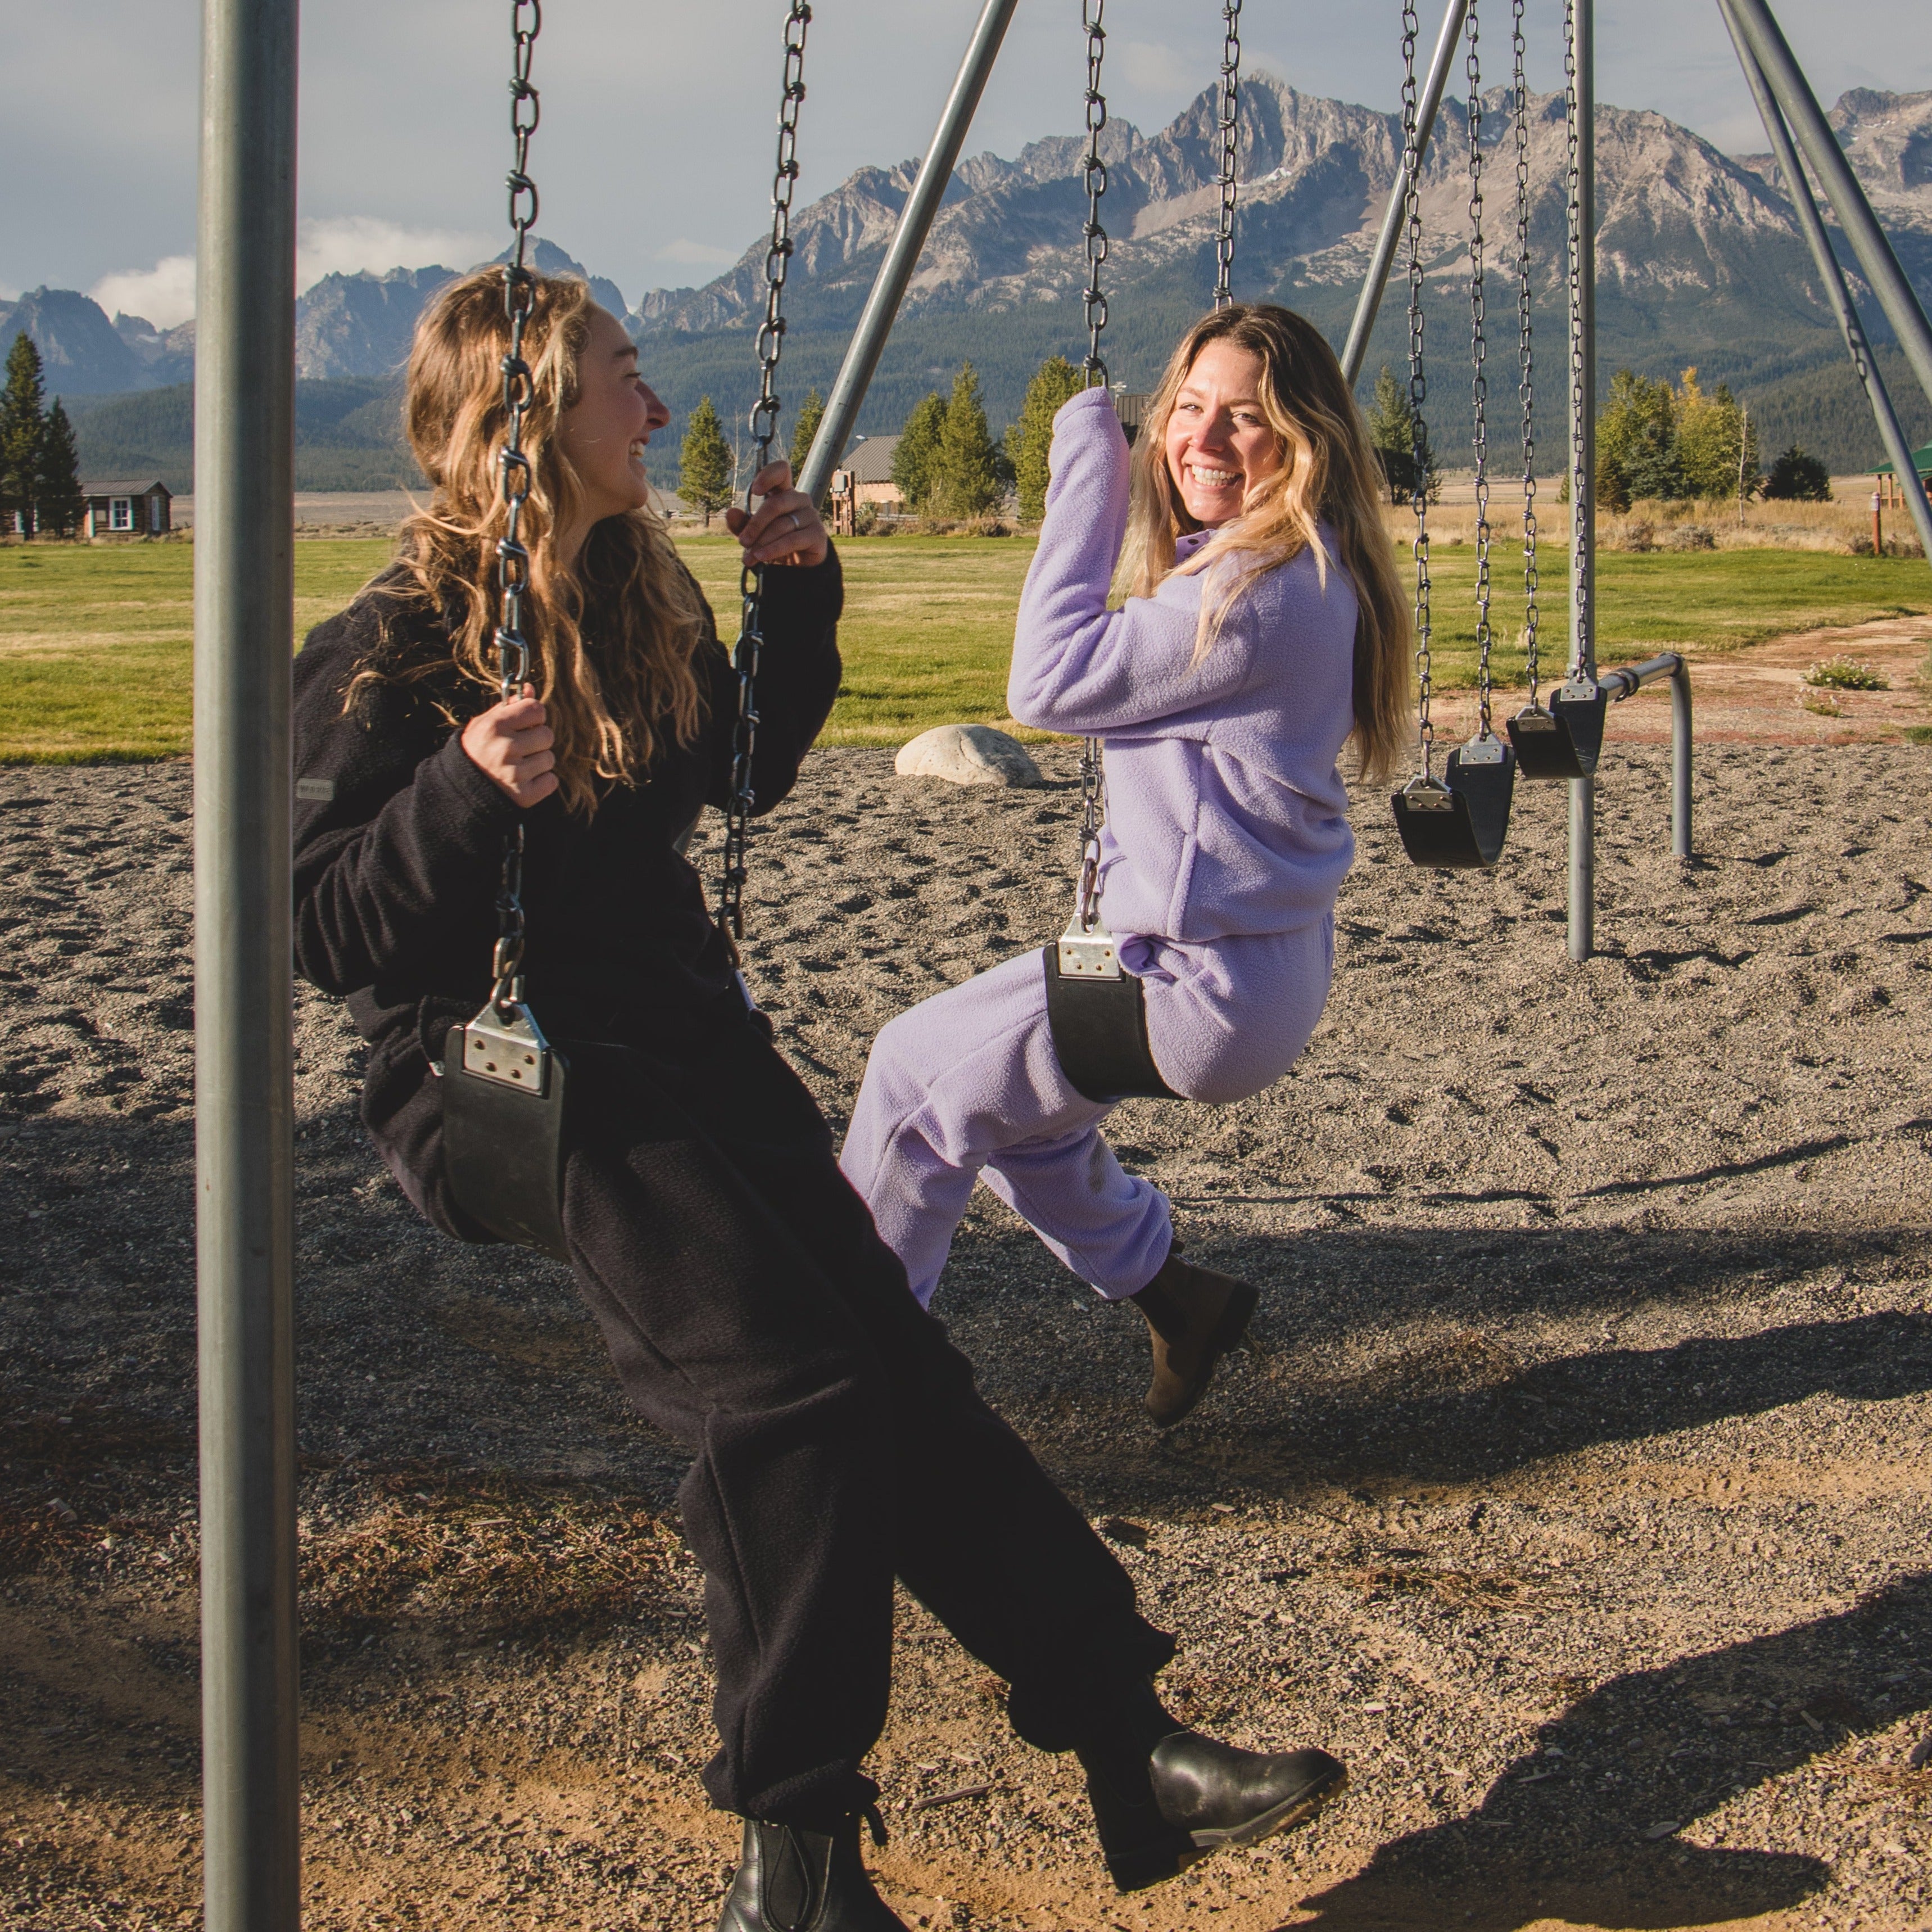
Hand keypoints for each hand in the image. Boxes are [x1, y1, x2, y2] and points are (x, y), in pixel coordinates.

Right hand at [461, 687, 556, 807]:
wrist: (461, 790)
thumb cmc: (477, 750)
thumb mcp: (485, 724)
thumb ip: (509, 706)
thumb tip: (530, 689)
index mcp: (495, 726)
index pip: (536, 709)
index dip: (534, 716)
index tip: (526, 723)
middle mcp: (504, 748)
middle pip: (547, 735)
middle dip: (537, 740)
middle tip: (521, 748)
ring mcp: (515, 773)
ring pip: (549, 759)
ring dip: (538, 762)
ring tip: (519, 766)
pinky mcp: (524, 795)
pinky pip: (551, 781)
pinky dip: (542, 782)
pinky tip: (524, 781)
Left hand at [724, 459, 828, 567]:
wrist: (797, 565)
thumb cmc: (775, 541)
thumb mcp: (754, 533)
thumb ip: (742, 524)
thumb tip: (730, 513)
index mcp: (784, 492)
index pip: (781, 471)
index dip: (768, 476)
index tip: (755, 491)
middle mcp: (799, 499)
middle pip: (775, 504)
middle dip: (755, 525)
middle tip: (743, 542)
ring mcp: (810, 515)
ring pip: (782, 525)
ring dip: (762, 542)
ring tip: (749, 557)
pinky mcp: (817, 534)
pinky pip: (792, 540)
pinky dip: (774, 549)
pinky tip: (763, 557)